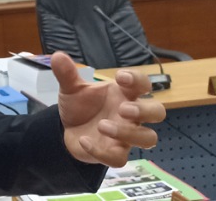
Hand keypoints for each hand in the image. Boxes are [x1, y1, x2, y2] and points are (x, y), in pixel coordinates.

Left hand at [51, 51, 166, 166]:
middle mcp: (130, 115)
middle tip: (123, 108)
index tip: (121, 77)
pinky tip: (84, 141)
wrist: (67, 129)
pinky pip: (119, 158)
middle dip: (145, 110)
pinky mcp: (115, 153)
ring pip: (147, 138)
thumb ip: (66, 74)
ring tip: (102, 125)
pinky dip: (101, 151)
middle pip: (157, 112)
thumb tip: (58, 56)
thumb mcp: (71, 88)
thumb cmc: (80, 106)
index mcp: (123, 94)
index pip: (143, 84)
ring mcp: (126, 136)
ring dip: (128, 133)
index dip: (138, 80)